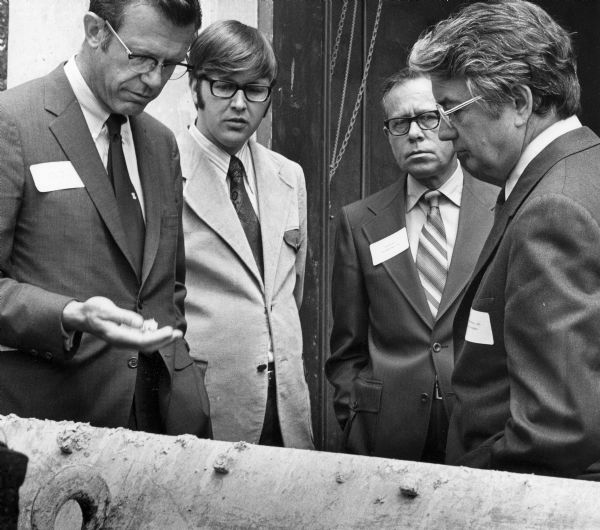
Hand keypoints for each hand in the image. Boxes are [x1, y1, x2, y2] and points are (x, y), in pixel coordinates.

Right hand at [62, 296, 181, 351]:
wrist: (81, 316)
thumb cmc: (93, 311)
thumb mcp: (106, 310)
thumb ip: (123, 317)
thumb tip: (140, 323)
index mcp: (117, 336)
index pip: (142, 341)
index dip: (158, 338)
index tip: (169, 331)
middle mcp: (122, 341)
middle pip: (147, 346)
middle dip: (163, 341)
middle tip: (178, 334)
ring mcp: (124, 340)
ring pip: (146, 344)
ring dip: (161, 339)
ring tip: (174, 333)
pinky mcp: (125, 336)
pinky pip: (142, 339)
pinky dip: (153, 336)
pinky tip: (161, 330)